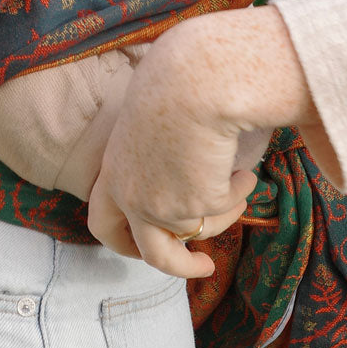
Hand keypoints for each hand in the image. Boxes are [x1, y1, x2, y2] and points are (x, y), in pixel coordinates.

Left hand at [85, 18, 261, 278]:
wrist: (195, 81)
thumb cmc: (176, 83)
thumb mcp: (150, 120)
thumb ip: (153, 151)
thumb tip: (176, 166)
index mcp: (112, 171)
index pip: (103, 222)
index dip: (124, 241)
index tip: (143, 250)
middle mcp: (129, 195)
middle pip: (152, 253)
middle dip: (180, 266)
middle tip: (203, 265)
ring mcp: (161, 206)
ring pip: (199, 230)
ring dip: (225, 212)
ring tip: (240, 183)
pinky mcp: (194, 207)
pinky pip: (225, 207)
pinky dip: (237, 192)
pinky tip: (243, 170)